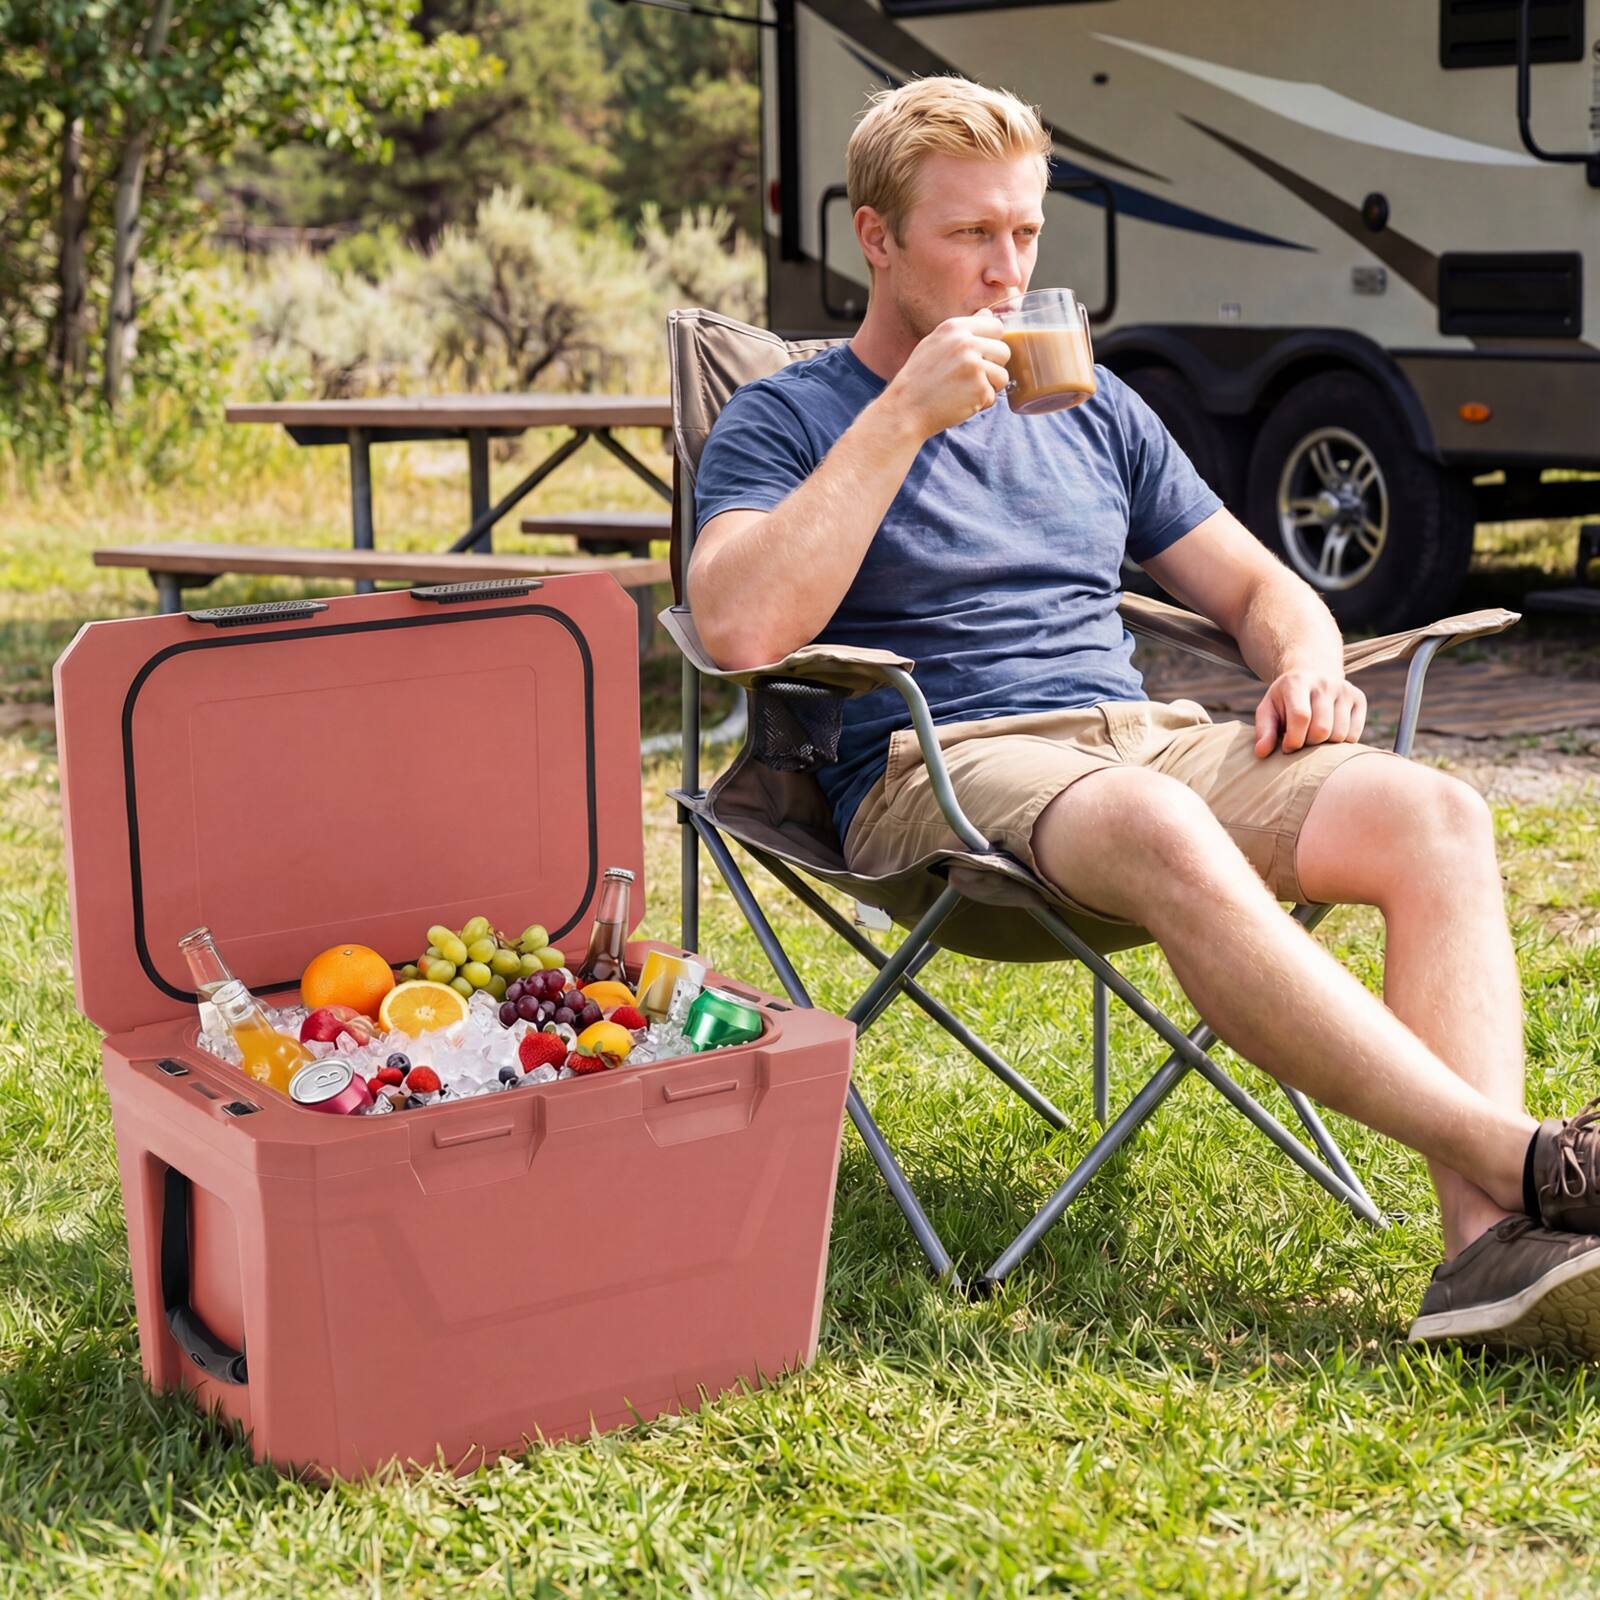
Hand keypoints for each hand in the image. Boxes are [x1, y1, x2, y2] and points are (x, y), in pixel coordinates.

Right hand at [881, 312, 1011, 438]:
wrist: (905, 409)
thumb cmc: (918, 379)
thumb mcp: (934, 343)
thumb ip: (963, 330)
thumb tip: (989, 314)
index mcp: (955, 327)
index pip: (996, 327)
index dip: (991, 344)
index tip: (977, 357)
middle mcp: (966, 342)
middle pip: (1004, 351)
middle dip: (992, 368)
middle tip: (969, 379)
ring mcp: (974, 365)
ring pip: (1003, 375)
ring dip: (988, 387)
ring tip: (964, 391)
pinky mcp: (979, 388)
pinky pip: (993, 396)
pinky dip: (980, 404)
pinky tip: (960, 403)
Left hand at [1253, 669, 1365, 756]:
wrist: (1311, 674)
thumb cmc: (1285, 700)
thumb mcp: (1268, 710)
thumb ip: (1264, 731)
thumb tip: (1261, 753)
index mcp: (1297, 683)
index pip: (1301, 717)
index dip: (1293, 740)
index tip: (1287, 747)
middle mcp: (1325, 683)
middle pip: (1322, 729)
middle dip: (1309, 744)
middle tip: (1301, 741)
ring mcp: (1345, 690)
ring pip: (1340, 735)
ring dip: (1325, 746)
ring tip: (1313, 736)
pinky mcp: (1359, 698)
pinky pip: (1354, 735)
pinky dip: (1340, 743)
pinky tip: (1328, 734)